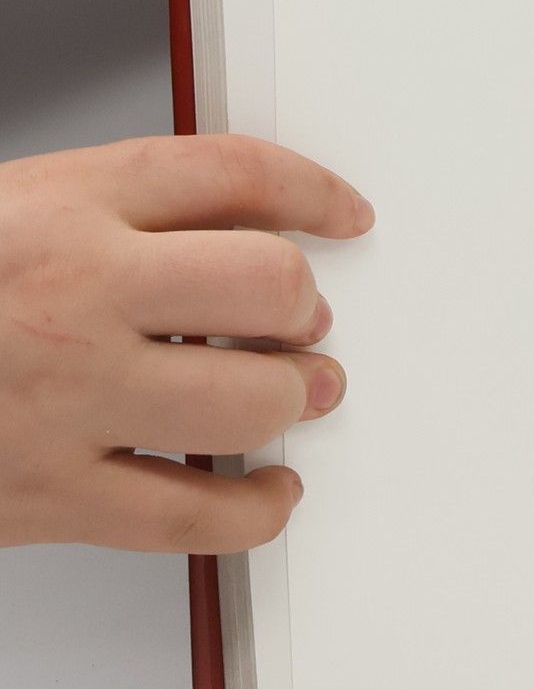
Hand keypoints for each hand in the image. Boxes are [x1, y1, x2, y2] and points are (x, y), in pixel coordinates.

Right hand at [0, 135, 372, 552]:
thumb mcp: (0, 211)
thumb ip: (105, 211)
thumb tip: (235, 220)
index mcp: (56, 206)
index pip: (231, 172)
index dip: (311, 189)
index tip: (344, 212)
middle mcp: (73, 294)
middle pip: (270, 283)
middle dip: (307, 305)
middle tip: (307, 321)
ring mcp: (64, 398)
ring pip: (249, 399)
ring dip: (296, 398)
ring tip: (298, 394)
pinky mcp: (46, 495)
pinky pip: (194, 516)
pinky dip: (255, 510)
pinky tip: (269, 492)